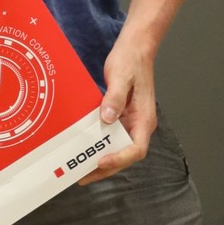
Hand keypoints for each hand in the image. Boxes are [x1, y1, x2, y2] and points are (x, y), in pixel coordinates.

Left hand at [88, 37, 155, 179]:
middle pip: (125, 155)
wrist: (134, 49)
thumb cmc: (131, 61)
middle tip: (83, 176)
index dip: (119, 158)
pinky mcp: (120, 118)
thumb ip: (114, 98)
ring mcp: (129, 123)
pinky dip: (98, 145)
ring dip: (100, 160)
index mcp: (144, 119)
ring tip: (80, 169)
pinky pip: (110, 137)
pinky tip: (83, 149)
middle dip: (105, 168)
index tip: (101, 161)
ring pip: (117, 148)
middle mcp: (138, 125)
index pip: (136, 148)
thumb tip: (107, 118)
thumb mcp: (121, 77)